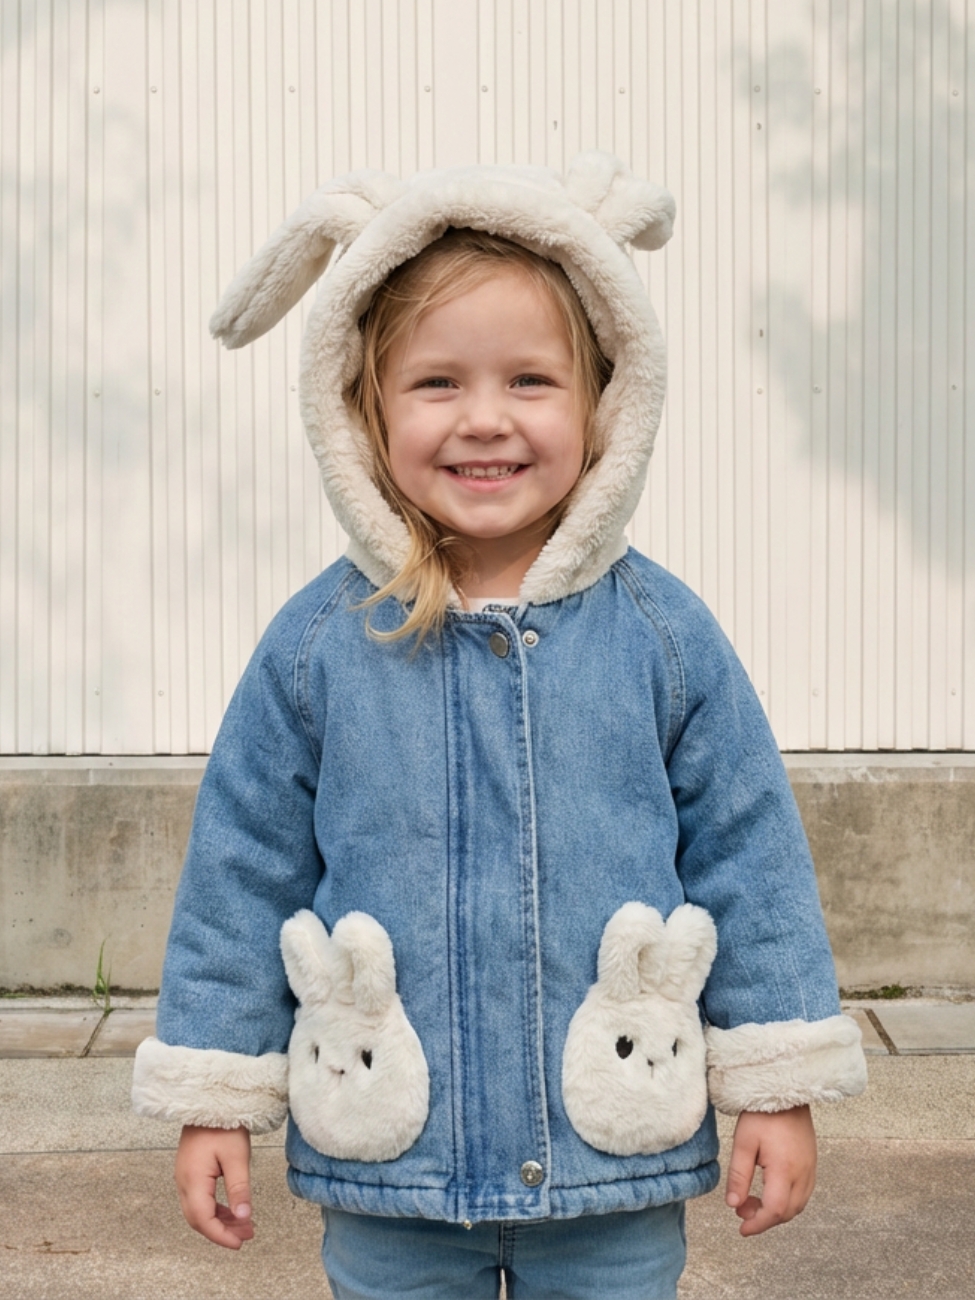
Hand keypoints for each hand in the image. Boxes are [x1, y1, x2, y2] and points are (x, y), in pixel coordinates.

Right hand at [175, 1124, 253, 1248]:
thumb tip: (244, 1217)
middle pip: (198, 1218)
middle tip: (246, 1235)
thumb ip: (239, 1189)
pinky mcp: (190, 1171)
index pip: (203, 1219)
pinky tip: (232, 1210)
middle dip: (222, 1230)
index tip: (239, 1243)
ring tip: (244, 1225)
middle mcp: (183, 1182)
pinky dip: (215, 1208)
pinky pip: (199, 1198)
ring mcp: (184, 1176)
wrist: (209, 1101)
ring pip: (199, 1210)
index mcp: (192, 1180)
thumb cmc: (223, 1125)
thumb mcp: (236, 1157)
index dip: (220, 1235)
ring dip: (220, 1220)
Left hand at [725, 1104, 816, 1236]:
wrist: (785, 1091)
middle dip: (764, 1218)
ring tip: (752, 1201)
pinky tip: (770, 1191)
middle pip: (788, 1212)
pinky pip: (803, 1193)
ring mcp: (811, 1169)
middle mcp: (803, 1174)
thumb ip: (739, 1176)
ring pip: (797, 1204)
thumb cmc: (762, 1114)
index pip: (775, 1210)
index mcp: (785, 1170)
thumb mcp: (743, 1143)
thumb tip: (733, 1205)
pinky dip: (787, 1200)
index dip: (758, 1224)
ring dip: (776, 1211)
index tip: (742, 1229)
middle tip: (742, 1211)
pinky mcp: (812, 1163)